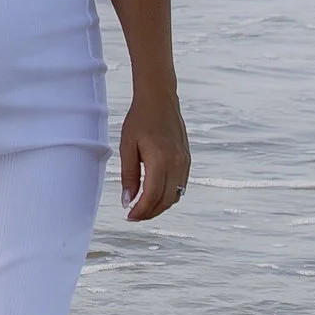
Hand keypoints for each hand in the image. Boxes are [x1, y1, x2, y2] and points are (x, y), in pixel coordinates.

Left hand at [120, 93, 189, 222]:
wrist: (160, 99)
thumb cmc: (140, 119)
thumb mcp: (127, 146)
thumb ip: (128, 176)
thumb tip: (128, 201)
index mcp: (160, 159)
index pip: (152, 196)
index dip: (141, 211)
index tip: (129, 216)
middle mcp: (177, 163)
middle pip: (165, 200)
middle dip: (150, 213)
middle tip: (134, 215)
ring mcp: (185, 162)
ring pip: (175, 195)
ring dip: (159, 206)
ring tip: (143, 207)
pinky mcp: (187, 159)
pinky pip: (180, 185)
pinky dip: (168, 195)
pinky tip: (154, 193)